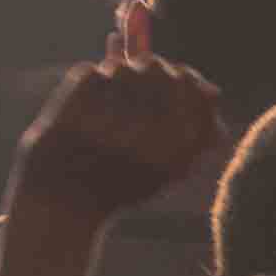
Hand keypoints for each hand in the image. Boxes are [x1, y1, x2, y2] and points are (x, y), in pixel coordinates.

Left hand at [8, 55, 221, 224]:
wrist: (61, 207)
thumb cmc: (119, 186)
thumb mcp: (166, 169)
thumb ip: (197, 134)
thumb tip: (214, 91)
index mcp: (172, 155)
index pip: (192, 91)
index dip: (186, 78)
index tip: (176, 78)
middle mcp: (141, 141)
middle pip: (157, 71)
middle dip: (151, 68)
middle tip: (143, 72)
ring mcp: (102, 126)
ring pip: (120, 68)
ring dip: (117, 72)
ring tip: (110, 95)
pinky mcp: (69, 115)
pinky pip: (89, 73)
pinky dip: (90, 80)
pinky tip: (87, 101)